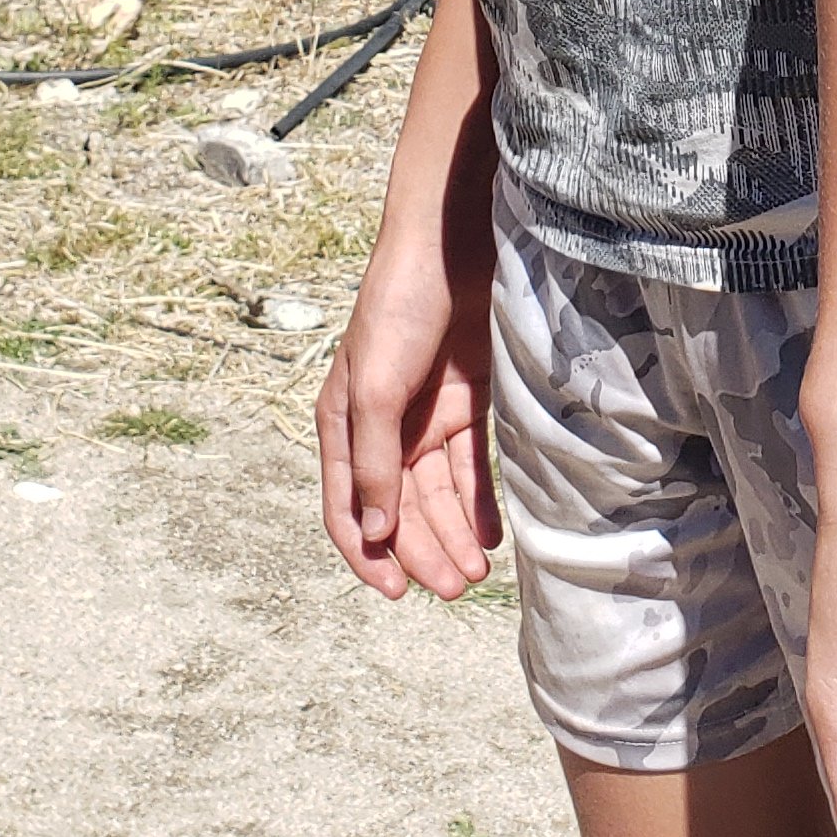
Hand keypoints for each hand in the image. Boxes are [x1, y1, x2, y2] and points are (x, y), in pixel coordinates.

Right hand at [316, 227, 500, 602]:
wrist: (451, 244)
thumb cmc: (398, 306)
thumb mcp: (376, 387)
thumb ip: (374, 461)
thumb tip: (375, 534)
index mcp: (343, 425)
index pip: (347, 509)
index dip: (367, 555)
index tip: (396, 592)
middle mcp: (381, 428)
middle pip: (399, 510)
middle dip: (423, 553)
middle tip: (456, 589)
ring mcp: (426, 416)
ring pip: (437, 495)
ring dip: (453, 535)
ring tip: (477, 573)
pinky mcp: (466, 401)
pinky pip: (470, 467)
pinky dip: (479, 503)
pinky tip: (493, 535)